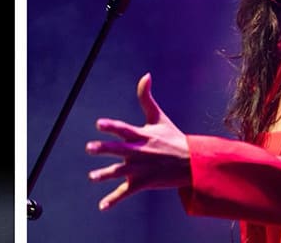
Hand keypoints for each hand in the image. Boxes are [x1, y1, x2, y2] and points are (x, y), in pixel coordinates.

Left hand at [86, 72, 191, 210]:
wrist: (190, 163)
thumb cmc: (172, 137)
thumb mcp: (159, 117)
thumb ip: (146, 97)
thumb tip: (146, 75)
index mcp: (141, 135)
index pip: (124, 129)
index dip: (111, 126)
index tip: (99, 124)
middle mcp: (139, 152)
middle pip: (118, 150)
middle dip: (104, 150)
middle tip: (89, 148)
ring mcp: (140, 169)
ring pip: (119, 172)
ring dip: (105, 175)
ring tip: (92, 177)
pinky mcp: (142, 183)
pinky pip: (125, 193)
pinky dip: (114, 200)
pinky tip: (102, 206)